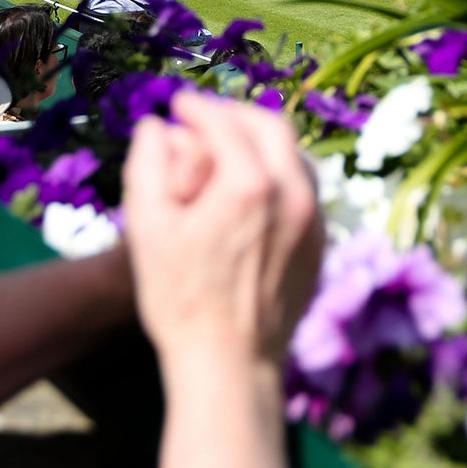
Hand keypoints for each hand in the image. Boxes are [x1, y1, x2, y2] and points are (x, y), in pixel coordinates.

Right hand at [124, 93, 320, 372]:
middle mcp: (292, 194)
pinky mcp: (320, 243)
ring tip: (229, 146)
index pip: (224, 122)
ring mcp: (312, 219)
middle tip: (205, 116)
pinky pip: (304, 188)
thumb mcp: (146, 227)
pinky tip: (252, 187)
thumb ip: (147, 163)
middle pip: (270, 126)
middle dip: (234, 114)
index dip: (197, 106)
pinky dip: (279, 172)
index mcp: (249, 185)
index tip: (178, 103)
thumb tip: (155, 126)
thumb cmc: (180, 299)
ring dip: (262, 140)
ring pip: (295, 155)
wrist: (230, 364)